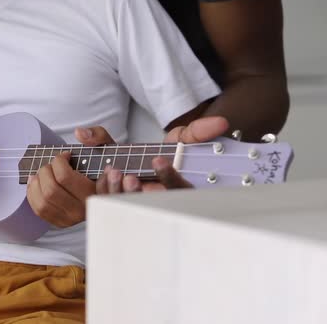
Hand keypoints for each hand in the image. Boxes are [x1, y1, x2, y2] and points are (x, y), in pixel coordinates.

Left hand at [26, 126, 114, 226]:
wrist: (112, 187)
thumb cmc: (105, 165)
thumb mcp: (107, 146)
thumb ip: (97, 136)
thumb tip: (79, 134)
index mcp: (95, 192)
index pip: (64, 177)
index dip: (59, 161)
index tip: (66, 155)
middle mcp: (83, 209)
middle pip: (50, 189)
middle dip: (46, 170)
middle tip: (54, 164)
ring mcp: (71, 218)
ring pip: (42, 201)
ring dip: (37, 182)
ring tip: (44, 172)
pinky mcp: (61, 221)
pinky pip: (39, 210)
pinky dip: (33, 193)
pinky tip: (36, 182)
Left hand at [96, 116, 229, 193]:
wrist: (152, 156)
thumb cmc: (173, 150)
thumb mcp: (186, 137)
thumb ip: (200, 130)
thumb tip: (221, 122)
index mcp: (180, 187)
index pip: (179, 189)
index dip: (169, 177)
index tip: (158, 161)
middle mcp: (160, 199)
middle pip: (149, 204)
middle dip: (137, 192)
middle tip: (129, 177)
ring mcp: (139, 200)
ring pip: (126, 204)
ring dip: (117, 189)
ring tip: (114, 171)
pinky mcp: (121, 197)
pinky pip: (111, 199)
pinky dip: (106, 186)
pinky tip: (105, 172)